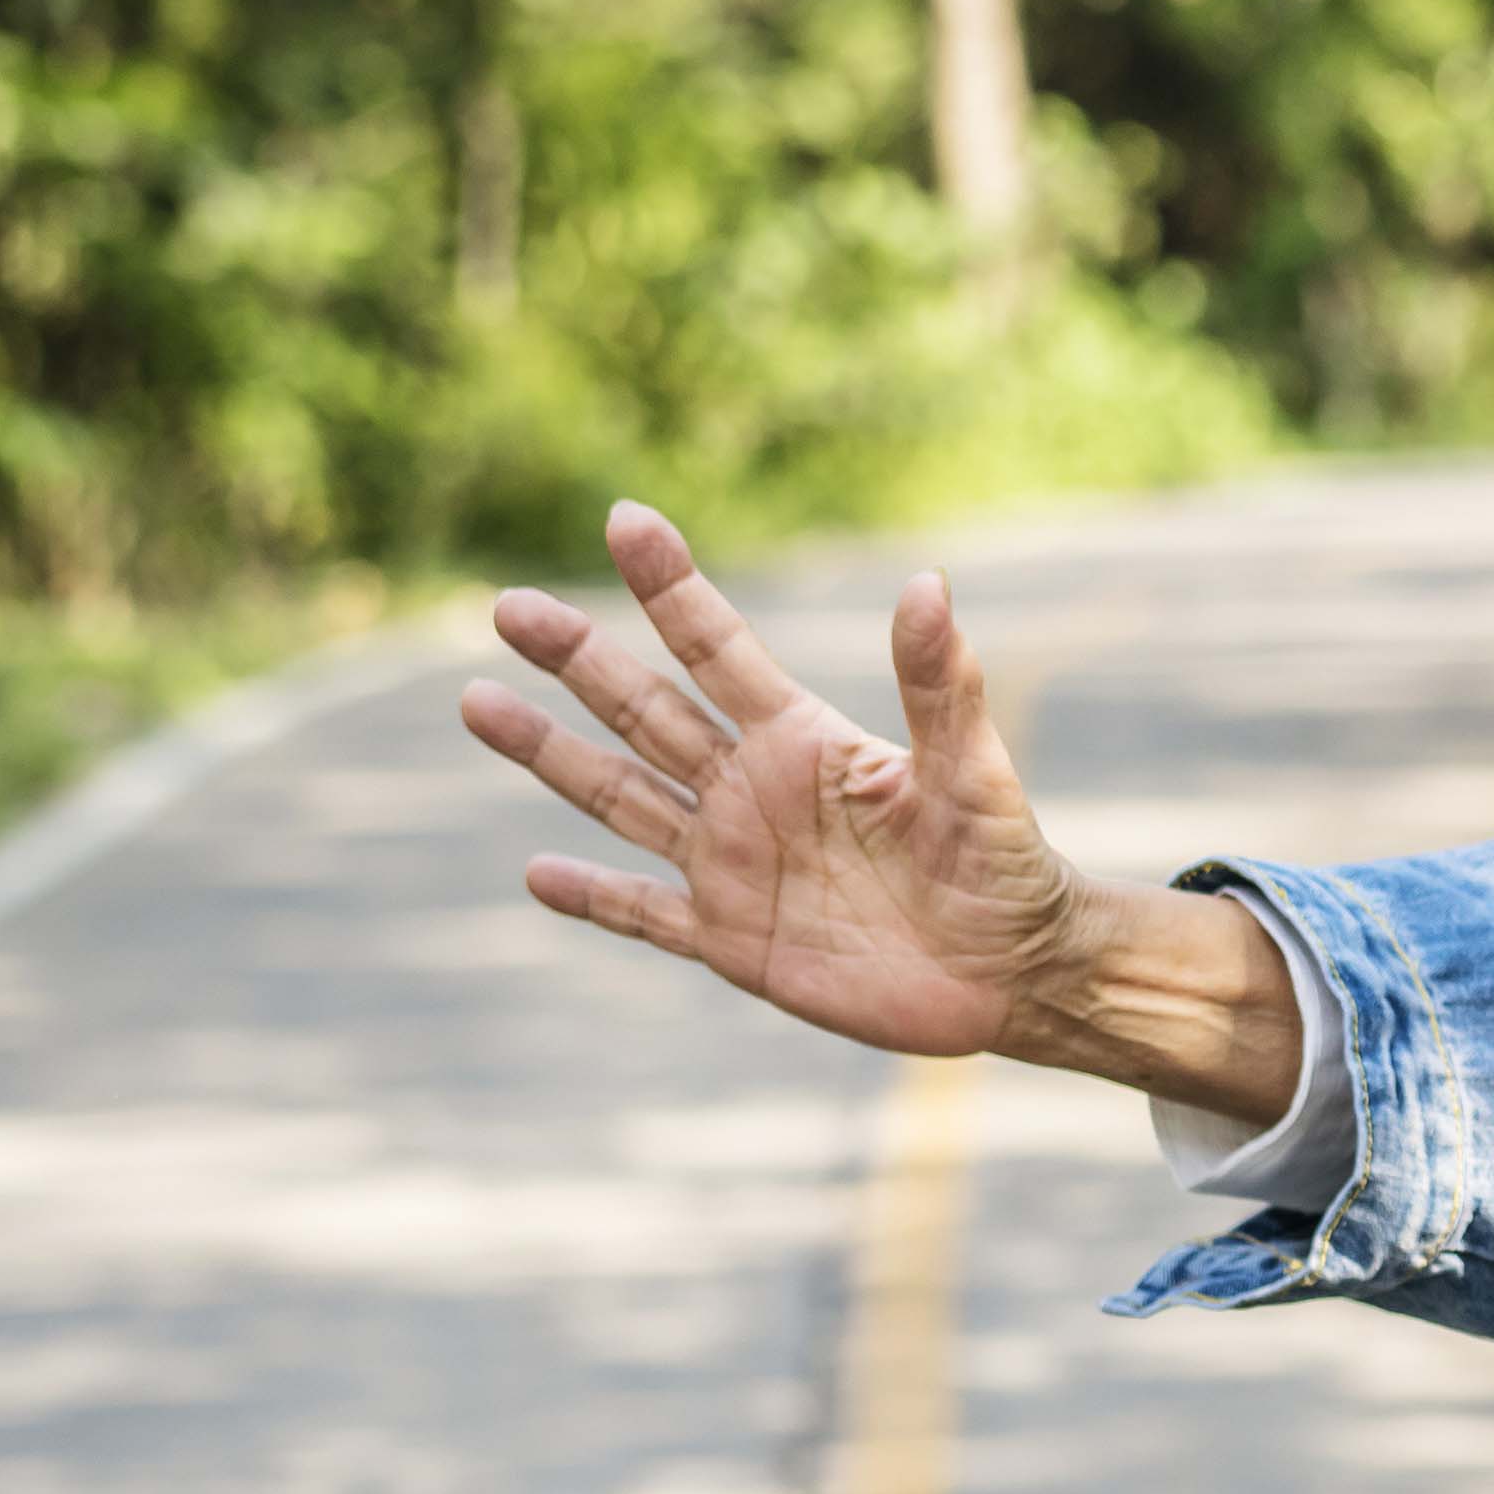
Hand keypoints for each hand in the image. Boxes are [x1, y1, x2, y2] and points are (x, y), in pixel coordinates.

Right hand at [462, 503, 1299, 1120]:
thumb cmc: (1008, 865)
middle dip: (579, 659)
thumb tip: (928, 581)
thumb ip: (940, 685)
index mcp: (805, 742)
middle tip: (509, 605)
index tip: (626, 519)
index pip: (720, 649)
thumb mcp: (973, 774)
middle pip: (647, 711)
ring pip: (622, 799)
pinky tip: (537, 874)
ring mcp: (734, 866)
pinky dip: (594, 898)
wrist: (1016, 974)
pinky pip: (646, 915)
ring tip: (477, 700)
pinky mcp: (732, 941)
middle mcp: (754, 792)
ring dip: (552, 754)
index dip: (672, 587)